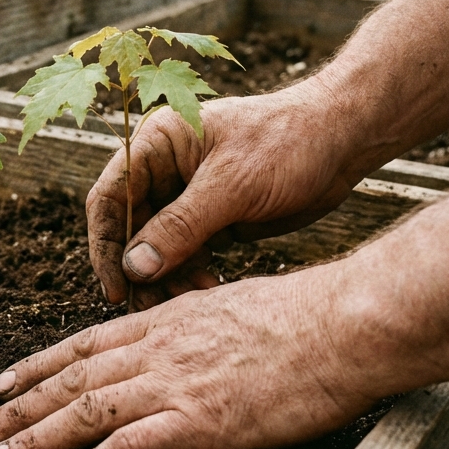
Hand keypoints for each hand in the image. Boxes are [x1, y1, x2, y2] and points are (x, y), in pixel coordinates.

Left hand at [0, 177, 448, 448]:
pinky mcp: (199, 422)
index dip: (38, 365)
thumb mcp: (228, 305)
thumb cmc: (299, 315)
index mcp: (163, 322)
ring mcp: (173, 385)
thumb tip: (175, 335)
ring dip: (34, 439)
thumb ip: (191, 324)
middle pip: (71, 381)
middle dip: (20, 406)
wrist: (340, 324)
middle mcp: (155, 350)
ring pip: (84, 413)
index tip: (3, 380)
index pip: (83, 345)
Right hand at [87, 84, 356, 307]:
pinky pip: (185, 252)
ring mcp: (186, 194)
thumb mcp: (232, 185)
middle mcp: (164, 169)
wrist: (342, 141)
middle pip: (130, 228)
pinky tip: (207, 288)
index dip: (106, 245)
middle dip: (141, 269)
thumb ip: (181, 226)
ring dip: (166, 276)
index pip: (110, 198)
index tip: (117, 287)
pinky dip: (190, 273)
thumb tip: (135, 266)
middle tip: (151, 307)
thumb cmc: (288, 143)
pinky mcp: (210, 216)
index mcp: (156, 144)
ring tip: (187, 300)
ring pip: (157, 246)